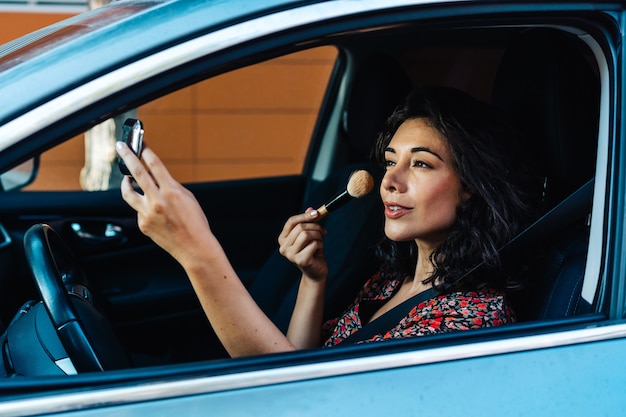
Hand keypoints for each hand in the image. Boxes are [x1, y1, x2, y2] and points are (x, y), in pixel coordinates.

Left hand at [115, 141, 216, 267]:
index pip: (155, 165)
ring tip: (126, 178)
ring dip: (125, 182)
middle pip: (137, 172)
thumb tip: (155, 176)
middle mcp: (157, 201)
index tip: (141, 145)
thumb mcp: (187, 198)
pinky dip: (143, 206)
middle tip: (121, 146)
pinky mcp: (142, 224)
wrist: (194, 247)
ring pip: (128, 193)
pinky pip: (138, 209)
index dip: (146, 151)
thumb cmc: (195, 222)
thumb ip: (170, 185)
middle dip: (127, 156)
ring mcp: (147, 213)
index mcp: (171, 191)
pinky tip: (152, 210)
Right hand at [278, 208, 327, 281]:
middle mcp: (283, 247)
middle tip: (323, 232)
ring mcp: (290, 255)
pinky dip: (320, 245)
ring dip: (318, 236)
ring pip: (306, 234)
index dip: (304, 215)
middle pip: (300, 227)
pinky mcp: (300, 260)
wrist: (316, 272)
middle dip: (315, 227)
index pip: (291, 221)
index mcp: (283, 239)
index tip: (317, 213)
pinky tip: (319, 251)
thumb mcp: (311, 234)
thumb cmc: (313, 252)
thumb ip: (309, 222)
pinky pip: (314, 244)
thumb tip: (311, 209)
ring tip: (320, 242)